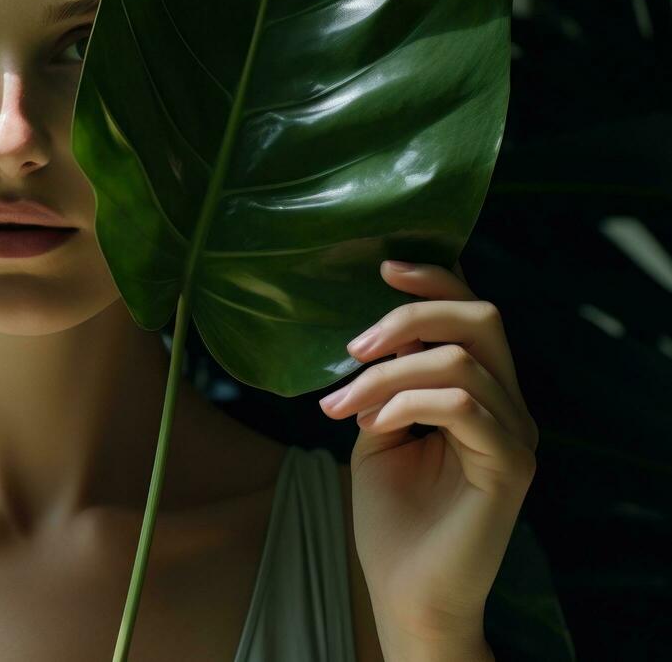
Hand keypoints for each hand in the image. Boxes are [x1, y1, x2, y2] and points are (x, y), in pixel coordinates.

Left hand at [317, 259, 537, 649]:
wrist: (405, 590)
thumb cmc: (392, 514)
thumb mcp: (377, 429)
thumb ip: (385, 381)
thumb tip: (373, 336)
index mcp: (482, 390)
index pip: (473, 313)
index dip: (436, 279)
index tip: (382, 267)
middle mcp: (510, 405)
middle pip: (481, 318)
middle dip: (409, 317)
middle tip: (353, 348)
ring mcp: (516, 435)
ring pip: (460, 361)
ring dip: (387, 375)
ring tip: (342, 404)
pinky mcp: (510, 467)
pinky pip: (463, 406)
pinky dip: (408, 403)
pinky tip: (374, 424)